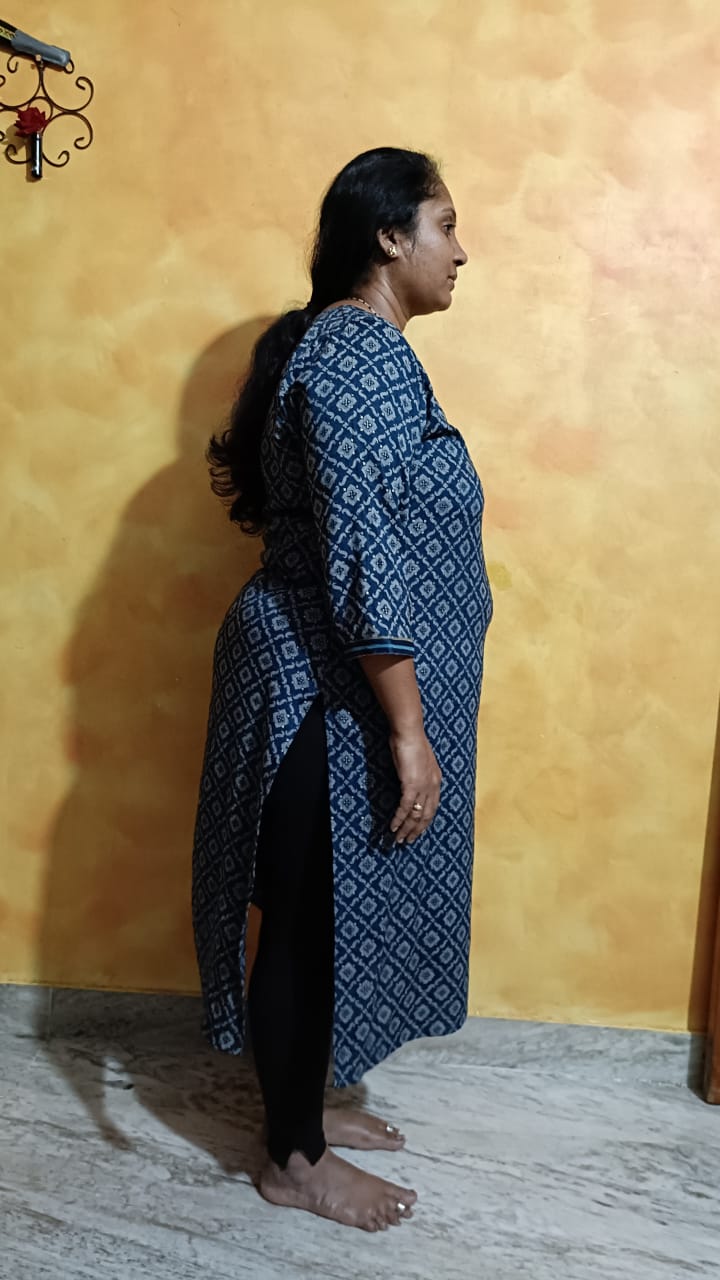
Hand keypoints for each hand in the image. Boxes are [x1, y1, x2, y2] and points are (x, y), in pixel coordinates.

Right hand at [388, 728, 441, 843]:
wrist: (409, 733)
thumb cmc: (411, 742)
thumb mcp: (419, 760)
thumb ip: (418, 773)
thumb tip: (410, 780)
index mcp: (436, 780)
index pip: (433, 806)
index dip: (425, 820)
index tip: (418, 830)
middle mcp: (433, 786)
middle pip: (427, 815)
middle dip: (417, 830)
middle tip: (408, 841)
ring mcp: (423, 787)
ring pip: (416, 815)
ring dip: (407, 829)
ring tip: (399, 840)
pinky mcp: (411, 785)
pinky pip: (405, 808)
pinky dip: (399, 819)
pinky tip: (393, 827)